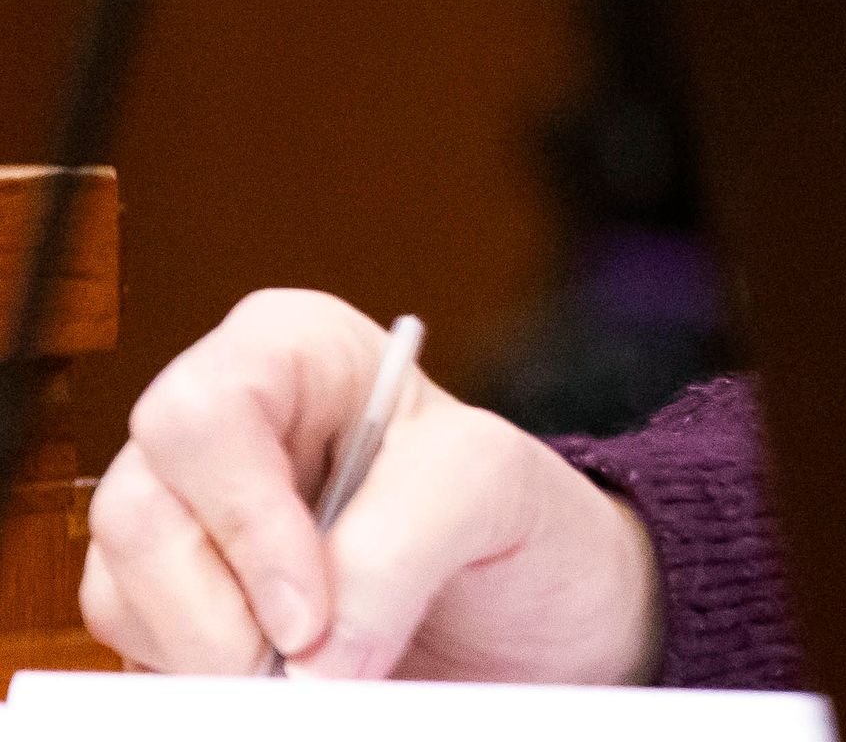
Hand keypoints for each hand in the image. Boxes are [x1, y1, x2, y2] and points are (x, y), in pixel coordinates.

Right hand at [81, 290, 661, 683]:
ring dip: (208, 659)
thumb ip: (407, 540)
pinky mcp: (170, 605)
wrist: (533, 619)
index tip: (307, 619)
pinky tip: (277, 686)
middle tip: (305, 674)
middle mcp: (221, 428)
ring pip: (119, 590)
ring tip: (313, 678)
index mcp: (290, 352)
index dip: (242, 522)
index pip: (205, 415)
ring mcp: (184, 518)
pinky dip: (197, 683)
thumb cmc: (517, 519)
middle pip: (138, 512)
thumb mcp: (497, 489)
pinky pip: (135, 650)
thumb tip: (311, 653)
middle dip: (217, 615)